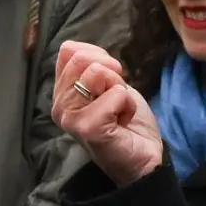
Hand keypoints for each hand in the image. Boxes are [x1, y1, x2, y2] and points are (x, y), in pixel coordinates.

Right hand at [51, 41, 161, 185]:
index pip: (69, 51)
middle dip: (111, 73)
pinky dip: (127, 105)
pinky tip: (122, 123)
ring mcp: (71, 118)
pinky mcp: (87, 128)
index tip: (109, 82)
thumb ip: (90, 65)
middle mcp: (60, 106)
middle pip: (82, 59)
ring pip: (97, 73)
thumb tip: (74, 47)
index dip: (98, 57)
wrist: (145, 159)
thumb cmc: (127, 122)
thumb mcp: (108, 84)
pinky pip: (115, 94)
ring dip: (120, 91)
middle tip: (115, 100)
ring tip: (118, 112)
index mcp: (61, 93)